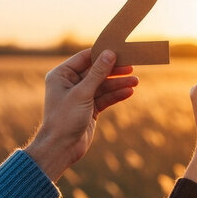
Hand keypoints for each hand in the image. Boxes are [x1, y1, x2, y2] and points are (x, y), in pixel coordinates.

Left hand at [25, 49, 137, 181]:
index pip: (85, 58)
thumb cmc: (64, 119)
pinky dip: (116, 95)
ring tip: (135, 82)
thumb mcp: (82, 93)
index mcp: (62, 75)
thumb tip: (109, 53)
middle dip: (114, 71)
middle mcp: (70, 83)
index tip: (119, 50)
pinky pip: (105, 97)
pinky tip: (129, 92)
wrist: (61, 148)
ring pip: (103, 85)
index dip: (102, 54)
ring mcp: (81, 96)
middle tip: (132, 67)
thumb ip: (98, 73)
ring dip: (118, 84)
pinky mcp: (89, 108)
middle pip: (96, 71)